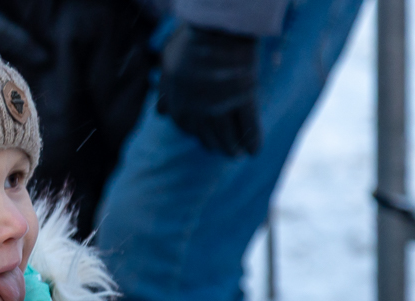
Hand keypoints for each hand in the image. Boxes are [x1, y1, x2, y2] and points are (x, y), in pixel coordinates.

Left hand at [157, 23, 260, 155]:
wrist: (216, 30)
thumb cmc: (190, 43)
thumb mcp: (168, 65)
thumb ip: (165, 91)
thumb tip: (160, 114)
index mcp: (179, 101)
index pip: (186, 126)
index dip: (194, 133)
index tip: (202, 138)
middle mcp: (198, 109)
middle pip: (206, 134)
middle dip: (213, 144)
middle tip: (220, 150)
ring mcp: (221, 105)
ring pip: (226, 134)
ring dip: (231, 147)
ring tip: (235, 155)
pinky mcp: (243, 98)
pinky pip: (248, 125)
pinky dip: (252, 139)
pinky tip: (254, 151)